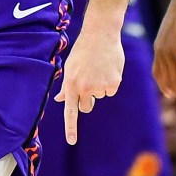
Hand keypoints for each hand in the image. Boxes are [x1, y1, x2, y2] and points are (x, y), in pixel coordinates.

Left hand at [58, 20, 123, 142]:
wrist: (100, 35)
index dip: (71, 128)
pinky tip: (108, 68)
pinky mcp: (114, 83)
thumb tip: (61, 100)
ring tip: (98, 68)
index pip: (70, 111)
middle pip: (87, 107)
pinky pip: (111, 91)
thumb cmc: (83, 50)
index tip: (72, 141)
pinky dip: (111, 82)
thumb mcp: (70, 67)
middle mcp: (85, 88)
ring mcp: (99, 86)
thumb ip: (67, 86)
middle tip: (89, 82)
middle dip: (88, 100)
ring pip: (100, 96)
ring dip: (100, 86)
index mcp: (71, 85)